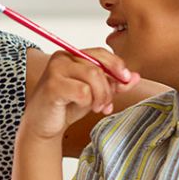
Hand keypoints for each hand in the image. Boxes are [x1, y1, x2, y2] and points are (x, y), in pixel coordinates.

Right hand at [24, 49, 138, 138]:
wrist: (44, 125)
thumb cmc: (66, 106)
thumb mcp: (95, 93)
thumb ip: (113, 83)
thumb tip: (134, 77)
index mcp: (71, 55)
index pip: (101, 53)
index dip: (117, 66)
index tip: (125, 81)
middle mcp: (61, 58)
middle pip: (98, 67)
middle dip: (108, 88)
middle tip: (106, 103)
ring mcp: (55, 71)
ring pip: (93, 77)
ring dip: (100, 96)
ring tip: (96, 107)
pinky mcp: (52, 86)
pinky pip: (83, 91)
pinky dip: (87, 102)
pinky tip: (82, 107)